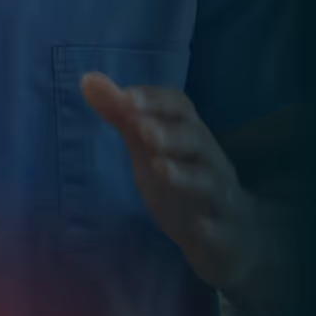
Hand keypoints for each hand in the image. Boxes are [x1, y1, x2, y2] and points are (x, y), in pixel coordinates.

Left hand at [80, 74, 260, 291]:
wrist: (228, 236)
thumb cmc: (180, 181)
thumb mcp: (148, 147)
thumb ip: (122, 115)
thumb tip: (87, 78)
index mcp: (191, 137)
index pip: (181, 109)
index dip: (157, 101)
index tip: (127, 97)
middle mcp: (211, 163)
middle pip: (198, 141)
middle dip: (171, 134)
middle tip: (143, 131)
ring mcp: (222, 199)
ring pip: (211, 183)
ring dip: (187, 175)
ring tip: (160, 168)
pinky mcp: (227, 236)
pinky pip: (224, 230)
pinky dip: (212, 228)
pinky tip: (199, 227)